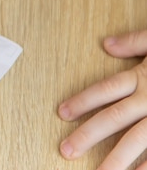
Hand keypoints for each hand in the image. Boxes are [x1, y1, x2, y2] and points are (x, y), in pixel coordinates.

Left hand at [58, 29, 146, 169]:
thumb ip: (135, 42)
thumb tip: (107, 44)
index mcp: (144, 76)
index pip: (106, 90)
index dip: (83, 101)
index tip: (62, 113)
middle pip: (115, 118)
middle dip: (88, 134)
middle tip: (66, 150)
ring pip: (138, 139)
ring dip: (117, 158)